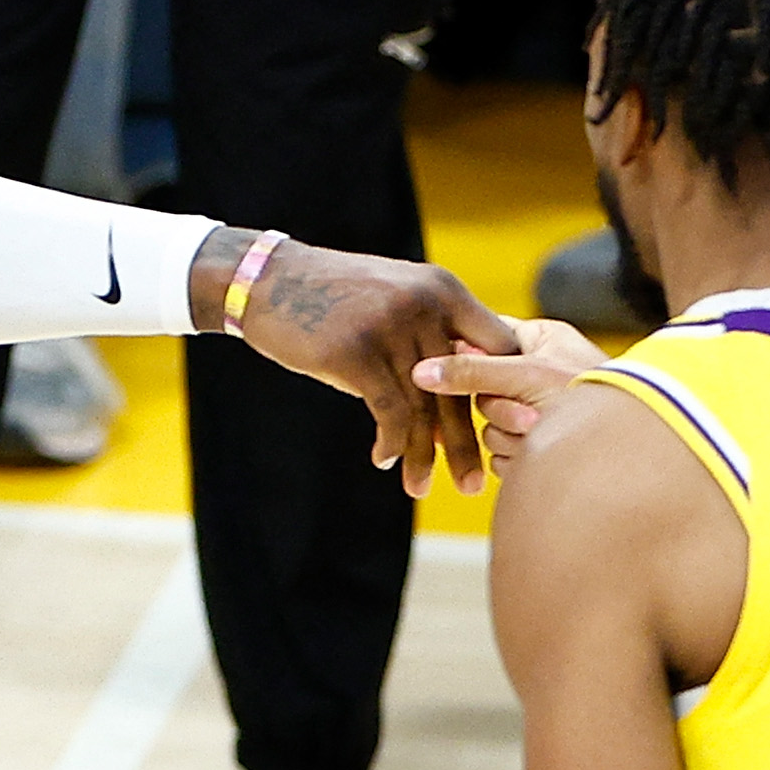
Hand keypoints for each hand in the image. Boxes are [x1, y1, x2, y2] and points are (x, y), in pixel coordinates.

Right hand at [198, 231, 517, 497]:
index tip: (497, 433)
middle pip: (462, 387)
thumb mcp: (395, 304)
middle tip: (472, 485)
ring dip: (423, 456)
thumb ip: (431, 345)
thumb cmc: (336, 301)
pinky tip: (383, 459)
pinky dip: (391, 444)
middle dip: (466, 443)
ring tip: (420, 488)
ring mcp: (390, 328)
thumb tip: (454, 417)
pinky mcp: (356, 352)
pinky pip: (388, 413)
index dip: (500, 392)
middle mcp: (425, 304)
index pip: (498, 347)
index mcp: (444, 290)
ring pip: (423, 408)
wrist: (269, 280)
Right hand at [413, 317, 607, 477]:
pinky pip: (500, 454)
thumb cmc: (589, 397)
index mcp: (540, 339)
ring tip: (545, 435)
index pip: (484, 338)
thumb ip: (471, 370)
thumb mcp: (526, 374)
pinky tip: (541, 456)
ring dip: (511, 435)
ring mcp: (534, 411)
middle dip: (500, 407)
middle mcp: (536, 372)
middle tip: (528, 414)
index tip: (450, 370)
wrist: (634, 450)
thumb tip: (420, 371)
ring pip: (488, 426)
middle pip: (480, 389)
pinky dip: (518, 457)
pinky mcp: (534, 448)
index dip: (468, 358)